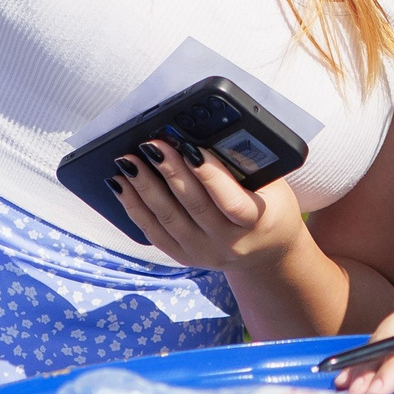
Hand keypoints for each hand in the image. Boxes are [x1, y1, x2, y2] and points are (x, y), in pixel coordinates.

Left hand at [112, 137, 308, 274]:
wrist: (267, 253)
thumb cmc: (271, 206)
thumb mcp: (272, 186)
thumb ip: (245, 166)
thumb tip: (204, 136)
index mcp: (257, 221)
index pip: (231, 201)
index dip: (209, 175)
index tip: (190, 147)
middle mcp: (229, 243)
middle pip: (193, 207)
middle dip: (169, 171)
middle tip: (151, 144)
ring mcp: (204, 253)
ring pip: (168, 219)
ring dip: (145, 188)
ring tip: (128, 161)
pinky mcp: (184, 257)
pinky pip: (154, 233)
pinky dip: (134, 208)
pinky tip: (121, 185)